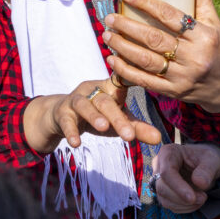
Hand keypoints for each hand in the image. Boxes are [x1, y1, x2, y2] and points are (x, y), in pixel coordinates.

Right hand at [23, 79, 161, 152]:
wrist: (60, 116)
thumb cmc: (96, 116)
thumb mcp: (117, 121)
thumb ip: (137, 128)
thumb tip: (159, 139)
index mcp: (109, 88)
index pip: (121, 81)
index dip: (129, 77)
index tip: (142, 75)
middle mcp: (92, 90)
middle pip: (105, 101)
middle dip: (117, 118)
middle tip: (130, 136)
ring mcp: (75, 100)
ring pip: (84, 105)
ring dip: (93, 116)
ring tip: (103, 128)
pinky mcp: (62, 112)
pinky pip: (66, 121)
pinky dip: (71, 131)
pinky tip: (76, 144)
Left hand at [103, 0, 219, 112]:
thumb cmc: (218, 47)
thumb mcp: (213, 21)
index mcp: (204, 36)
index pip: (171, 16)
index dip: (146, 4)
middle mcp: (194, 57)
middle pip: (154, 39)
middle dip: (128, 27)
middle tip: (110, 17)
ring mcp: (183, 77)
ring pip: (146, 61)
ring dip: (122, 47)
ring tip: (108, 35)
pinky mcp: (173, 91)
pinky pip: (145, 81)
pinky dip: (126, 70)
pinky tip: (113, 59)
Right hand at [153, 143, 219, 212]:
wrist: (205, 164)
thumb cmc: (206, 158)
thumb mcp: (212, 160)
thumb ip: (206, 170)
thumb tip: (199, 183)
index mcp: (168, 152)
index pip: (166, 172)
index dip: (178, 186)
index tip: (192, 198)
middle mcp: (159, 166)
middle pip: (162, 187)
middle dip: (182, 198)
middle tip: (203, 197)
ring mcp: (159, 180)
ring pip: (164, 199)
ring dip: (185, 205)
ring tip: (202, 198)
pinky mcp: (164, 192)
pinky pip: (170, 205)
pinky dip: (185, 208)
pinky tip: (196, 201)